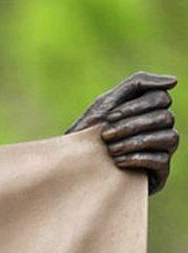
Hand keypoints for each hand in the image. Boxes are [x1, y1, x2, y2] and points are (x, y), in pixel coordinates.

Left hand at [66, 71, 177, 194]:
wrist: (77, 165)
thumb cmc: (92, 131)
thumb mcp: (108, 103)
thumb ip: (137, 84)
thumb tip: (174, 81)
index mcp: (151, 109)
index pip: (161, 98)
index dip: (135, 106)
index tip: (109, 116)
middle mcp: (163, 128)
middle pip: (165, 117)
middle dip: (132, 125)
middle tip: (106, 135)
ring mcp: (165, 149)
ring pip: (169, 137)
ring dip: (135, 142)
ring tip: (110, 149)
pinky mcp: (161, 171)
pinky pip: (162, 160)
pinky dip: (138, 158)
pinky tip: (118, 161)